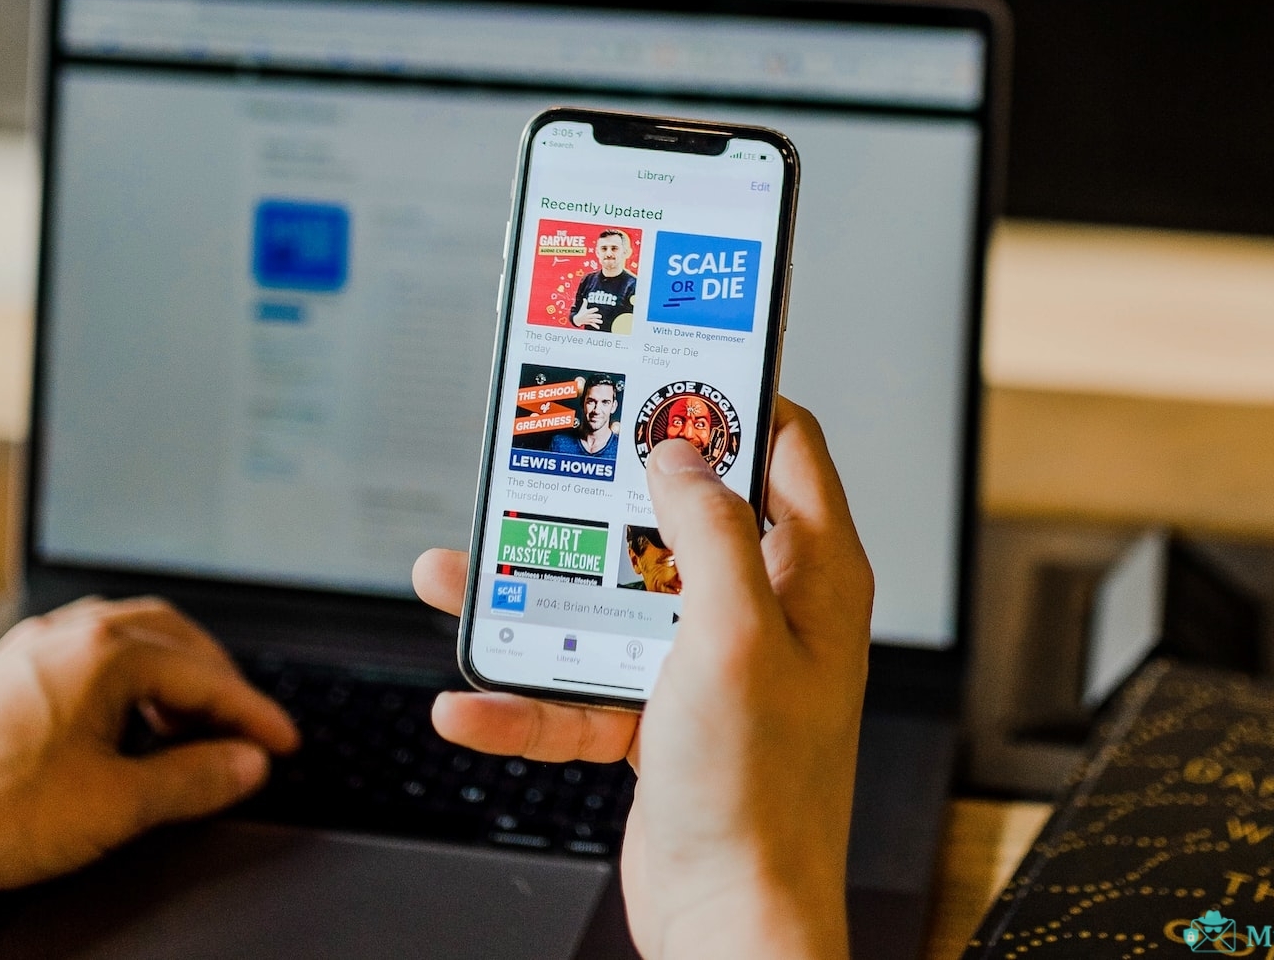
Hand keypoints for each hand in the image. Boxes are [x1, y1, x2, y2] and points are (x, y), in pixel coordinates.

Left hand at [0, 598, 297, 958]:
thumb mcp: (118, 805)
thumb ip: (196, 778)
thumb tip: (247, 762)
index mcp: (105, 652)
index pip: (206, 675)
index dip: (254, 714)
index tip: (282, 742)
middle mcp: (68, 634)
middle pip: (173, 638)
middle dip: (218, 681)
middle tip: (243, 726)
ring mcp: (29, 650)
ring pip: (125, 639)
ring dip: (170, 674)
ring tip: (187, 724)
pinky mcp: (1, 675)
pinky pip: (84, 655)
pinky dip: (124, 680)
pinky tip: (120, 724)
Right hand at [413, 398, 872, 959]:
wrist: (729, 920)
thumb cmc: (759, 794)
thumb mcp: (734, 638)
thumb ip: (712, 532)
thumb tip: (682, 452)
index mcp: (809, 578)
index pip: (785, 449)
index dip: (729, 400)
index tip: (663, 369)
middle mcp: (761, 612)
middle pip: (677, 517)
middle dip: (603, 495)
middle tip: (546, 460)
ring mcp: (705, 665)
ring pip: (613, 598)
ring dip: (537, 592)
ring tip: (464, 575)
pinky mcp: (656, 716)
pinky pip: (580, 685)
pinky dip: (526, 695)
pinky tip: (471, 701)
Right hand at [571, 301, 602, 328]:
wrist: (577, 320)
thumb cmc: (581, 312)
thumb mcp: (582, 308)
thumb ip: (584, 303)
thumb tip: (584, 299)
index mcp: (586, 312)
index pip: (590, 311)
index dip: (593, 310)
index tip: (597, 309)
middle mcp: (587, 316)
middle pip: (592, 316)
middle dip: (596, 316)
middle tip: (600, 316)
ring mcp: (588, 320)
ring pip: (593, 321)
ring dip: (597, 321)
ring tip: (601, 322)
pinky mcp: (589, 322)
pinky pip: (592, 324)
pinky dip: (595, 326)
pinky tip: (598, 328)